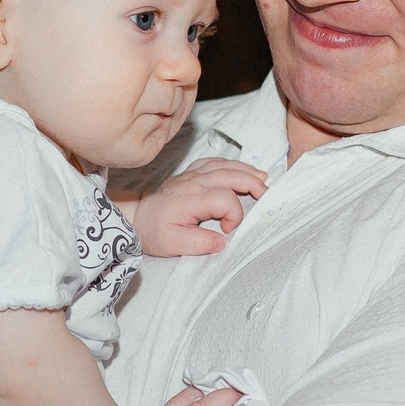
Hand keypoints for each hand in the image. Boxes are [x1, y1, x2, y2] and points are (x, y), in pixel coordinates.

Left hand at [128, 158, 266, 256]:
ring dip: (246, 171)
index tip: (227, 229)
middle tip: (267, 195)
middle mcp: (194, 182)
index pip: (225, 199)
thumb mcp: (173, 244)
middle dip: (252, 184)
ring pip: (225, 165)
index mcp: (191, 199)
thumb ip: (199, 244)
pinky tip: (242, 170)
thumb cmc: (155, 231)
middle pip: (231, 175)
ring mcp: (193, 174)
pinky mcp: (192, 172)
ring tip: (264, 179)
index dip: (234, 215)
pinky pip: (215, 161)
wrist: (137, 217)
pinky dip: (232, 164)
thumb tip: (221, 241)